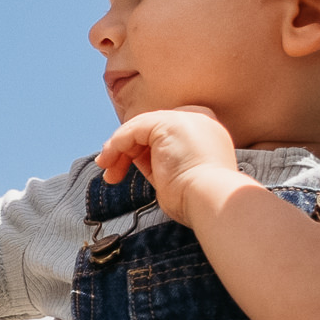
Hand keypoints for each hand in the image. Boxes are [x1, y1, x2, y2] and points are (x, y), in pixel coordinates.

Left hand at [94, 104, 253, 227]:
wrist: (211, 200)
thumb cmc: (197, 200)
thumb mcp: (178, 177)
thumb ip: (160, 161)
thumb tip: (134, 157)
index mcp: (207, 134)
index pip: (166, 133)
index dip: (143, 148)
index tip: (127, 167)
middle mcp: (199, 120)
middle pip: (151, 128)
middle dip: (127, 149)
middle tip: (112, 172)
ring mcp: (185, 118)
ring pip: (139, 127)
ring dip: (117, 150)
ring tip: (108, 173)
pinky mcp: (168, 123)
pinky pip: (133, 130)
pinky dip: (116, 145)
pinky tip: (109, 163)